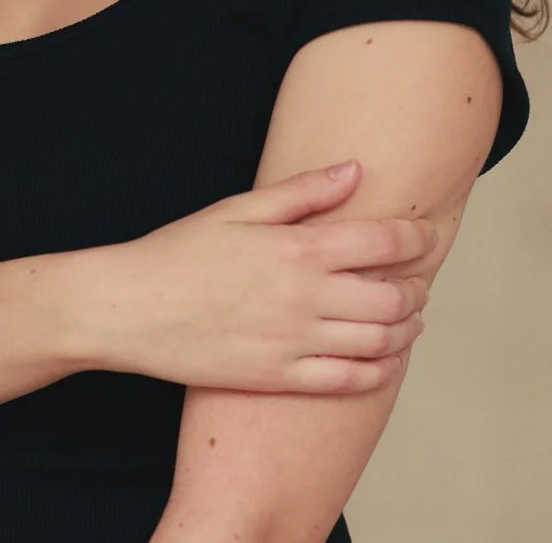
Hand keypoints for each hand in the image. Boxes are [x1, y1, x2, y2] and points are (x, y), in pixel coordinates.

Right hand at [86, 161, 433, 393]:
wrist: (127, 309)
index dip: (417, 238)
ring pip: (380, 342)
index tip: (424, 236)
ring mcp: (292, 342)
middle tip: (415, 282)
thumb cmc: (177, 253)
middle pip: (393, 297)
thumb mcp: (237, 209)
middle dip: (416, 288)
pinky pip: (347, 380)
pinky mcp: (277, 377)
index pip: (385, 241)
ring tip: (406, 320)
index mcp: (297, 248)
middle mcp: (303, 296)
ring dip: (405, 330)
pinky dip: (379, 371)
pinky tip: (383, 360)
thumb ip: (302, 192)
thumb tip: (355, 171)